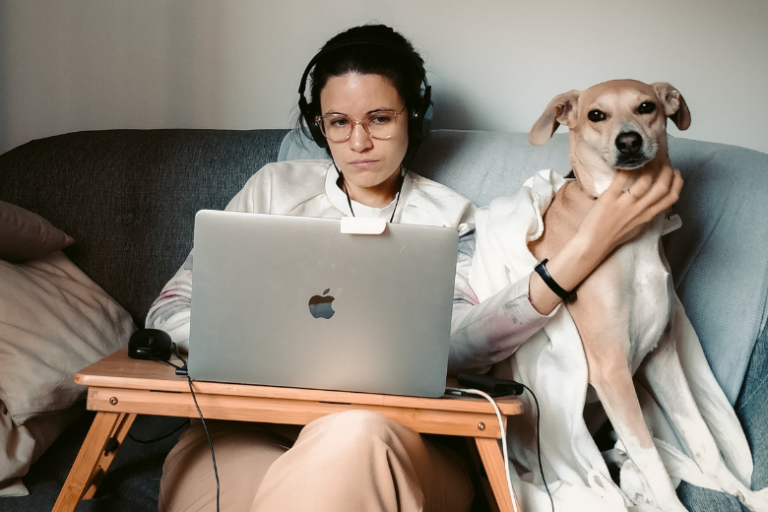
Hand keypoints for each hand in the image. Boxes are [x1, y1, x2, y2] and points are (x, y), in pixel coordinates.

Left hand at [529, 164, 681, 314]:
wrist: (593, 245)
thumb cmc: (613, 237)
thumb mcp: (636, 227)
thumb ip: (645, 215)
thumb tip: (652, 204)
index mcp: (647, 216)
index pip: (671, 198)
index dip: (677, 182)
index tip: (676, 173)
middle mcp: (639, 210)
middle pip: (662, 186)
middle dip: (666, 170)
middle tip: (663, 160)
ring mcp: (625, 204)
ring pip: (645, 181)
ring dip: (649, 166)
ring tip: (647, 158)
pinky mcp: (609, 199)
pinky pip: (621, 180)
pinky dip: (626, 169)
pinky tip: (625, 162)